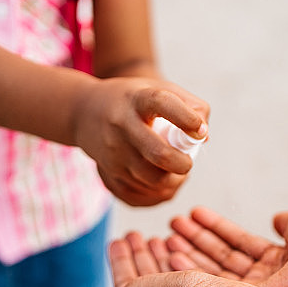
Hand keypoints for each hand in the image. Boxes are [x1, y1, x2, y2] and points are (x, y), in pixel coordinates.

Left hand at [69, 234, 270, 286]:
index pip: (123, 284)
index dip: (119, 261)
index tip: (117, 238)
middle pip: (145, 281)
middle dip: (138, 256)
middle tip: (134, 233)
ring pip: (167, 278)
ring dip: (158, 256)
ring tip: (155, 236)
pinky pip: (188, 276)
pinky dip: (180, 259)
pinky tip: (180, 249)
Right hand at [73, 77, 208, 206]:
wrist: (84, 112)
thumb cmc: (134, 101)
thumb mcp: (159, 90)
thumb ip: (191, 106)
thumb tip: (203, 137)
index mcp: (137, 99)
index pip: (161, 103)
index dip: (186, 118)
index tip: (199, 130)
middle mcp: (121, 125)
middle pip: (158, 153)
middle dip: (182, 163)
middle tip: (187, 162)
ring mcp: (113, 152)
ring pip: (152, 180)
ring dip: (173, 181)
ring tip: (176, 172)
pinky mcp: (108, 173)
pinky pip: (140, 196)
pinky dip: (158, 194)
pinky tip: (162, 182)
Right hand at [164, 206, 287, 286]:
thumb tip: (278, 218)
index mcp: (278, 262)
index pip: (238, 244)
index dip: (215, 229)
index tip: (192, 215)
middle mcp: (264, 280)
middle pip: (221, 258)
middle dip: (195, 241)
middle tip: (170, 226)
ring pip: (212, 272)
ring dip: (187, 253)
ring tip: (164, 238)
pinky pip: (211, 285)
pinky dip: (188, 269)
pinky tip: (169, 255)